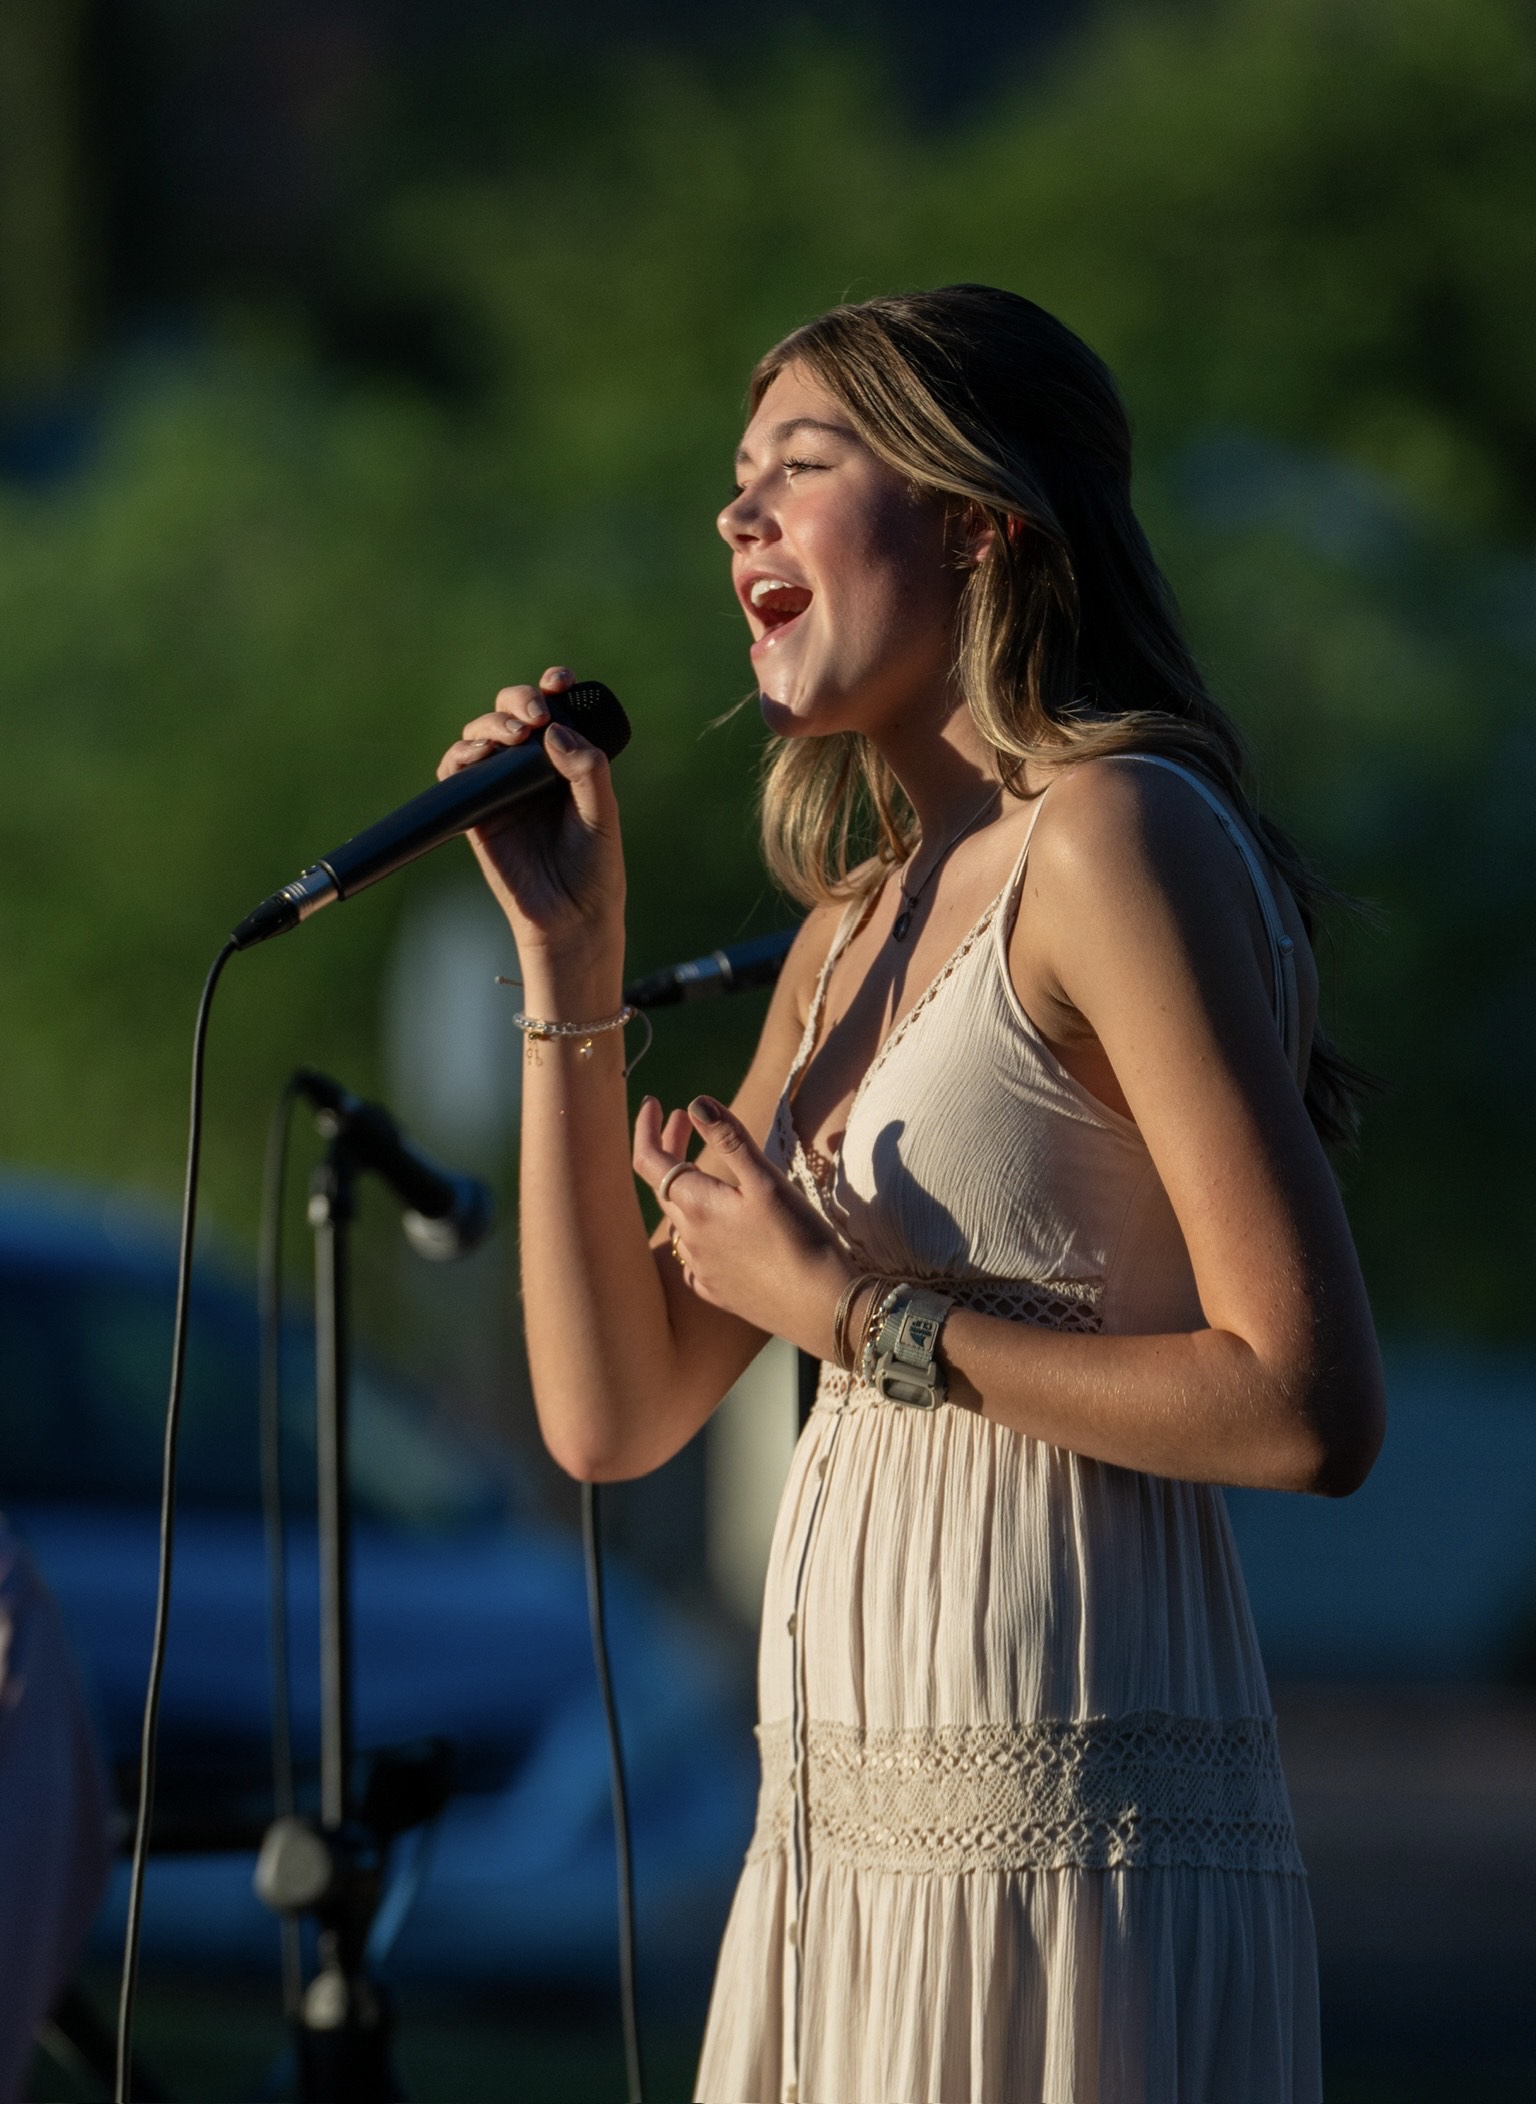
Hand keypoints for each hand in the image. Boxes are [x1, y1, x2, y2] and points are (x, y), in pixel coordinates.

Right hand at [436, 666, 624, 960]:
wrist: (571, 917)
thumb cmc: (595, 867)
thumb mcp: (603, 814)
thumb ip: (587, 770)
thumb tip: (554, 732)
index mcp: (566, 760)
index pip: (554, 710)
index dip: (551, 686)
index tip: (559, 682)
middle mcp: (530, 768)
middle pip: (512, 712)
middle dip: (518, 700)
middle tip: (535, 716)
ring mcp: (500, 787)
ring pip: (482, 735)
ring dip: (491, 724)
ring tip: (512, 737)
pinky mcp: (475, 811)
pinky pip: (456, 773)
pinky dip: (460, 756)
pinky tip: (477, 756)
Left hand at [634, 1094, 854, 1356]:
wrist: (822, 1308)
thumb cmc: (798, 1239)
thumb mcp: (766, 1180)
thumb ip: (729, 1139)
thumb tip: (695, 1102)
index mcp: (696, 1206)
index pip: (649, 1161)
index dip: (646, 1129)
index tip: (652, 1103)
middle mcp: (689, 1239)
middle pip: (664, 1186)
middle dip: (669, 1149)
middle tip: (681, 1120)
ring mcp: (701, 1269)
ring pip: (679, 1220)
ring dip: (683, 1189)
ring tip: (699, 1169)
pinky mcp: (718, 1291)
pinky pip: (694, 1255)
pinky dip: (698, 1229)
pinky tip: (714, 1229)